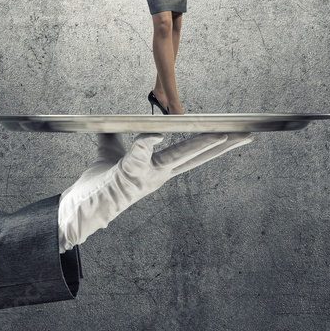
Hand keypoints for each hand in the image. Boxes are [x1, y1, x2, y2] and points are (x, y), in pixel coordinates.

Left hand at [57, 132, 252, 251]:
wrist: (83, 207)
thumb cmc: (100, 183)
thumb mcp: (109, 154)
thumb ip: (114, 138)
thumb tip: (110, 123)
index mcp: (161, 168)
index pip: (193, 153)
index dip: (213, 143)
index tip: (232, 133)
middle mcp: (159, 173)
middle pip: (197, 156)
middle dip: (223, 145)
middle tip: (246, 135)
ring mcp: (147, 175)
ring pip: (177, 157)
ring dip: (199, 146)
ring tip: (220, 136)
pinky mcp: (129, 175)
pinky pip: (138, 155)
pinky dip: (146, 144)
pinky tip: (156, 135)